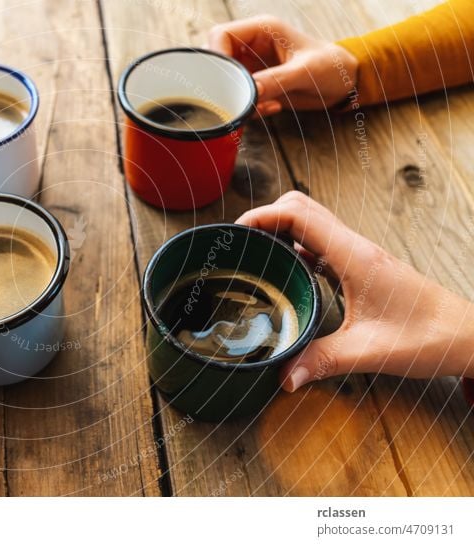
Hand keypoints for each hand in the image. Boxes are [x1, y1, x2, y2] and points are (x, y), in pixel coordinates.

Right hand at [206, 15, 358, 115]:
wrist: (344, 84)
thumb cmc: (331, 67)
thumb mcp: (306, 72)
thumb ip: (276, 80)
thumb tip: (250, 92)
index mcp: (261, 30)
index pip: (221, 35)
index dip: (216, 56)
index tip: (224, 81)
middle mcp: (251, 46)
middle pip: (216, 61)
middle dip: (226, 84)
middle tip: (242, 99)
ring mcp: (251, 67)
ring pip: (224, 83)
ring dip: (238, 100)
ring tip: (263, 106)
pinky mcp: (254, 86)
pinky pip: (238, 98)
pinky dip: (250, 109)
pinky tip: (272, 108)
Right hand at [236, 191, 473, 390]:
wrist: (467, 336)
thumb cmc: (430, 336)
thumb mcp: (371, 352)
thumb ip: (323, 361)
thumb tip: (284, 376)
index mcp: (354, 257)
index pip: (299, 214)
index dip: (262, 216)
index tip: (235, 233)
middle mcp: (354, 248)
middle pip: (301, 206)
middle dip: (264, 216)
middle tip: (238, 242)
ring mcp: (358, 255)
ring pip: (311, 221)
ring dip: (279, 228)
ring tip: (253, 253)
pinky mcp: (360, 267)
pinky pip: (320, 243)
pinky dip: (295, 246)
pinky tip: (285, 272)